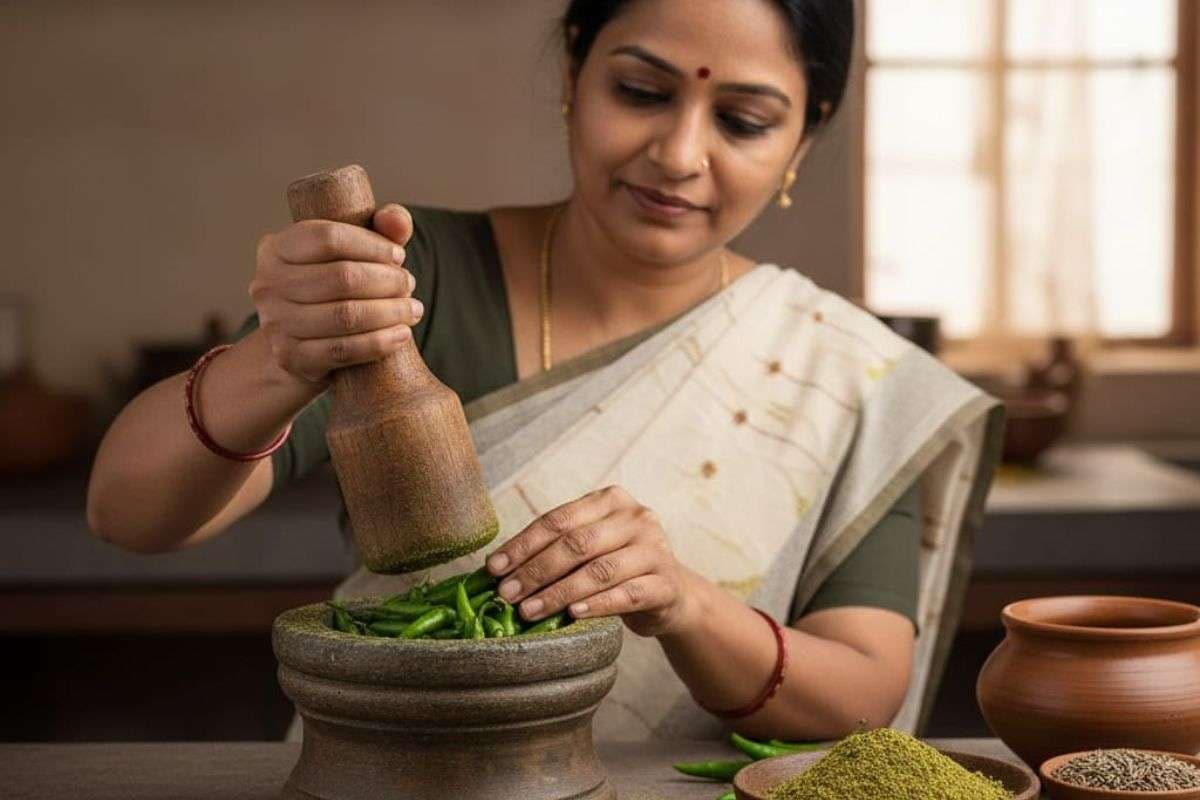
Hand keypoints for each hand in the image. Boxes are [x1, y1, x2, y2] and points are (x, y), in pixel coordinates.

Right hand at [249, 204, 422, 386]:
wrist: (305, 345)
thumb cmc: (334, 288)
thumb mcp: (354, 253)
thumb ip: (380, 229)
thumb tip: (396, 220)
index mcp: (276, 248)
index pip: (328, 237)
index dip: (371, 245)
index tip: (399, 256)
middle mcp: (267, 284)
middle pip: (341, 277)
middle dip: (386, 281)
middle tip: (409, 285)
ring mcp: (275, 324)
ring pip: (345, 315)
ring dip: (389, 312)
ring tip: (412, 310)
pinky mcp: (290, 357)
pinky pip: (343, 350)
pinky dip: (379, 342)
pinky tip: (401, 335)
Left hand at [485, 485, 696, 637]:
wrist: (671, 594)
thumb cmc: (616, 567)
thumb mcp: (590, 547)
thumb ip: (555, 548)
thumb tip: (497, 569)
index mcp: (610, 500)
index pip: (558, 520)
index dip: (523, 545)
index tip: (494, 568)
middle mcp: (636, 518)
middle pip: (577, 544)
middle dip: (536, 571)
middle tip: (506, 594)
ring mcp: (655, 549)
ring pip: (600, 571)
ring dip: (559, 593)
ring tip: (529, 611)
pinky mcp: (666, 583)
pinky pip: (627, 594)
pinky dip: (597, 605)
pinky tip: (573, 615)